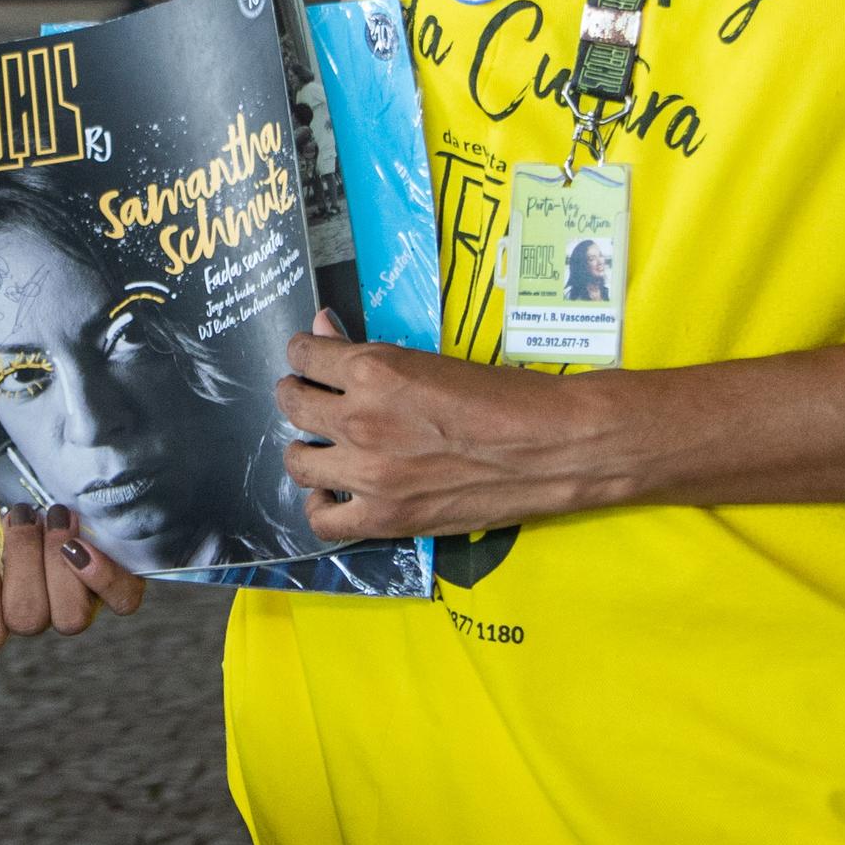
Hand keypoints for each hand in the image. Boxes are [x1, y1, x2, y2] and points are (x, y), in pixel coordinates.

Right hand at [0, 490, 143, 651]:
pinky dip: (104, 577)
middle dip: (21, 561)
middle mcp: (35, 606)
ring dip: (57, 565)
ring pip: (70, 617)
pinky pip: (120, 599)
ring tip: (54, 516)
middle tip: (19, 512)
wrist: (17, 448)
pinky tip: (83, 544)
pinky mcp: (116, 576)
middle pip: (27, 619)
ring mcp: (77, 596)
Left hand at [275, 321, 626, 538]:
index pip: (305, 355)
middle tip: (310, 396)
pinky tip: (333, 491)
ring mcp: (368, 472)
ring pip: (297, 460)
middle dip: (297, 394)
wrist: (551, 446)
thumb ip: (367, 350)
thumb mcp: (429, 360)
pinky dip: (320, 504)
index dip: (304, 354)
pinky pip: (322, 519)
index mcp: (374, 369)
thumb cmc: (503, 395)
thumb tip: (322, 325)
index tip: (311, 360)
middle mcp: (361, 418)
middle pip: (293, 403)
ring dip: (303, 447)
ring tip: (320, 444)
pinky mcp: (385, 516)